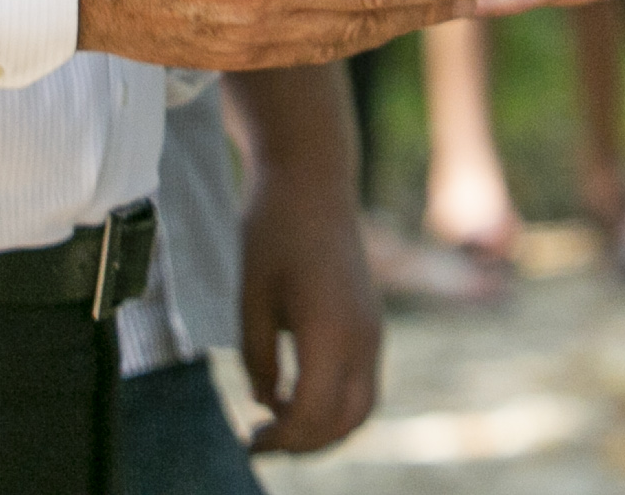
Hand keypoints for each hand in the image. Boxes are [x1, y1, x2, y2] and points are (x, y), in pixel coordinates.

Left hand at [236, 128, 381, 452]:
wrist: (312, 180)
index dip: (281, 439)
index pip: (313, 414)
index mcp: (331, 330)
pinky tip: (299, 396)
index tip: (249, 439)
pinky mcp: (372, 322)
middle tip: (264, 440)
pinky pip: (365, 382)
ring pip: (363, 406)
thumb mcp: (251, 300)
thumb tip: (268, 402)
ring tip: (282, 425)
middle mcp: (363, 336)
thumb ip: (258, 360)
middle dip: (306, 443)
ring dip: (326, 428)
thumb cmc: (274, 233)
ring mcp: (374, 329)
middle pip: (346, 421)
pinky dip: (337, 405)